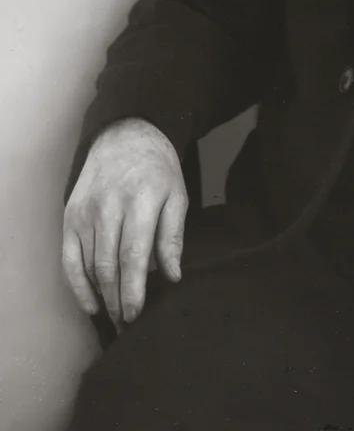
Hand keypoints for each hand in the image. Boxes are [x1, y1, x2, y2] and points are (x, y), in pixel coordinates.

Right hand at [62, 117, 187, 331]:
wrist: (124, 136)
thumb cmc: (157, 169)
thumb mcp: (177, 195)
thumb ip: (173, 236)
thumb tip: (173, 276)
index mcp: (141, 201)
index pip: (133, 256)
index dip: (133, 290)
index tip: (136, 315)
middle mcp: (109, 207)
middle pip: (108, 266)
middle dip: (117, 301)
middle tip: (127, 325)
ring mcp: (86, 211)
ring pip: (89, 266)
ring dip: (101, 297)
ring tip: (115, 318)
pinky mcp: (71, 216)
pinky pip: (69, 259)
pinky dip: (77, 285)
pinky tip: (90, 304)